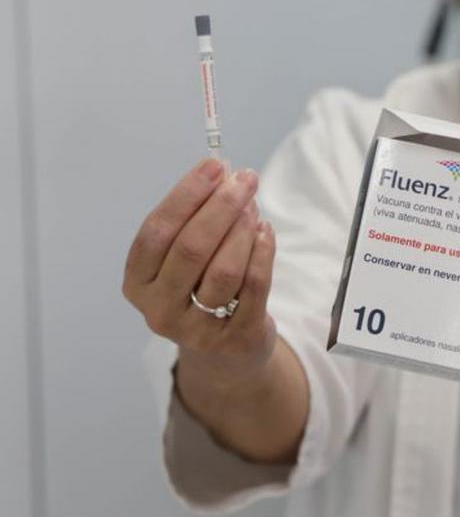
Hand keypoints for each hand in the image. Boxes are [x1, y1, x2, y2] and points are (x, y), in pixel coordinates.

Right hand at [122, 157, 277, 387]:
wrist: (225, 350)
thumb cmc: (200, 288)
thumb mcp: (184, 258)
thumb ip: (194, 220)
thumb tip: (223, 174)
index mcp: (137, 282)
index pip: (157, 231)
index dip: (186, 195)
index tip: (214, 166)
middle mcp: (159, 309)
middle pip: (191, 248)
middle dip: (221, 206)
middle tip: (245, 179)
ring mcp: (196, 328)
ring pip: (224, 270)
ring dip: (243, 230)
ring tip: (254, 207)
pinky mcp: (235, 337)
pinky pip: (254, 286)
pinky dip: (263, 252)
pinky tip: (266, 231)